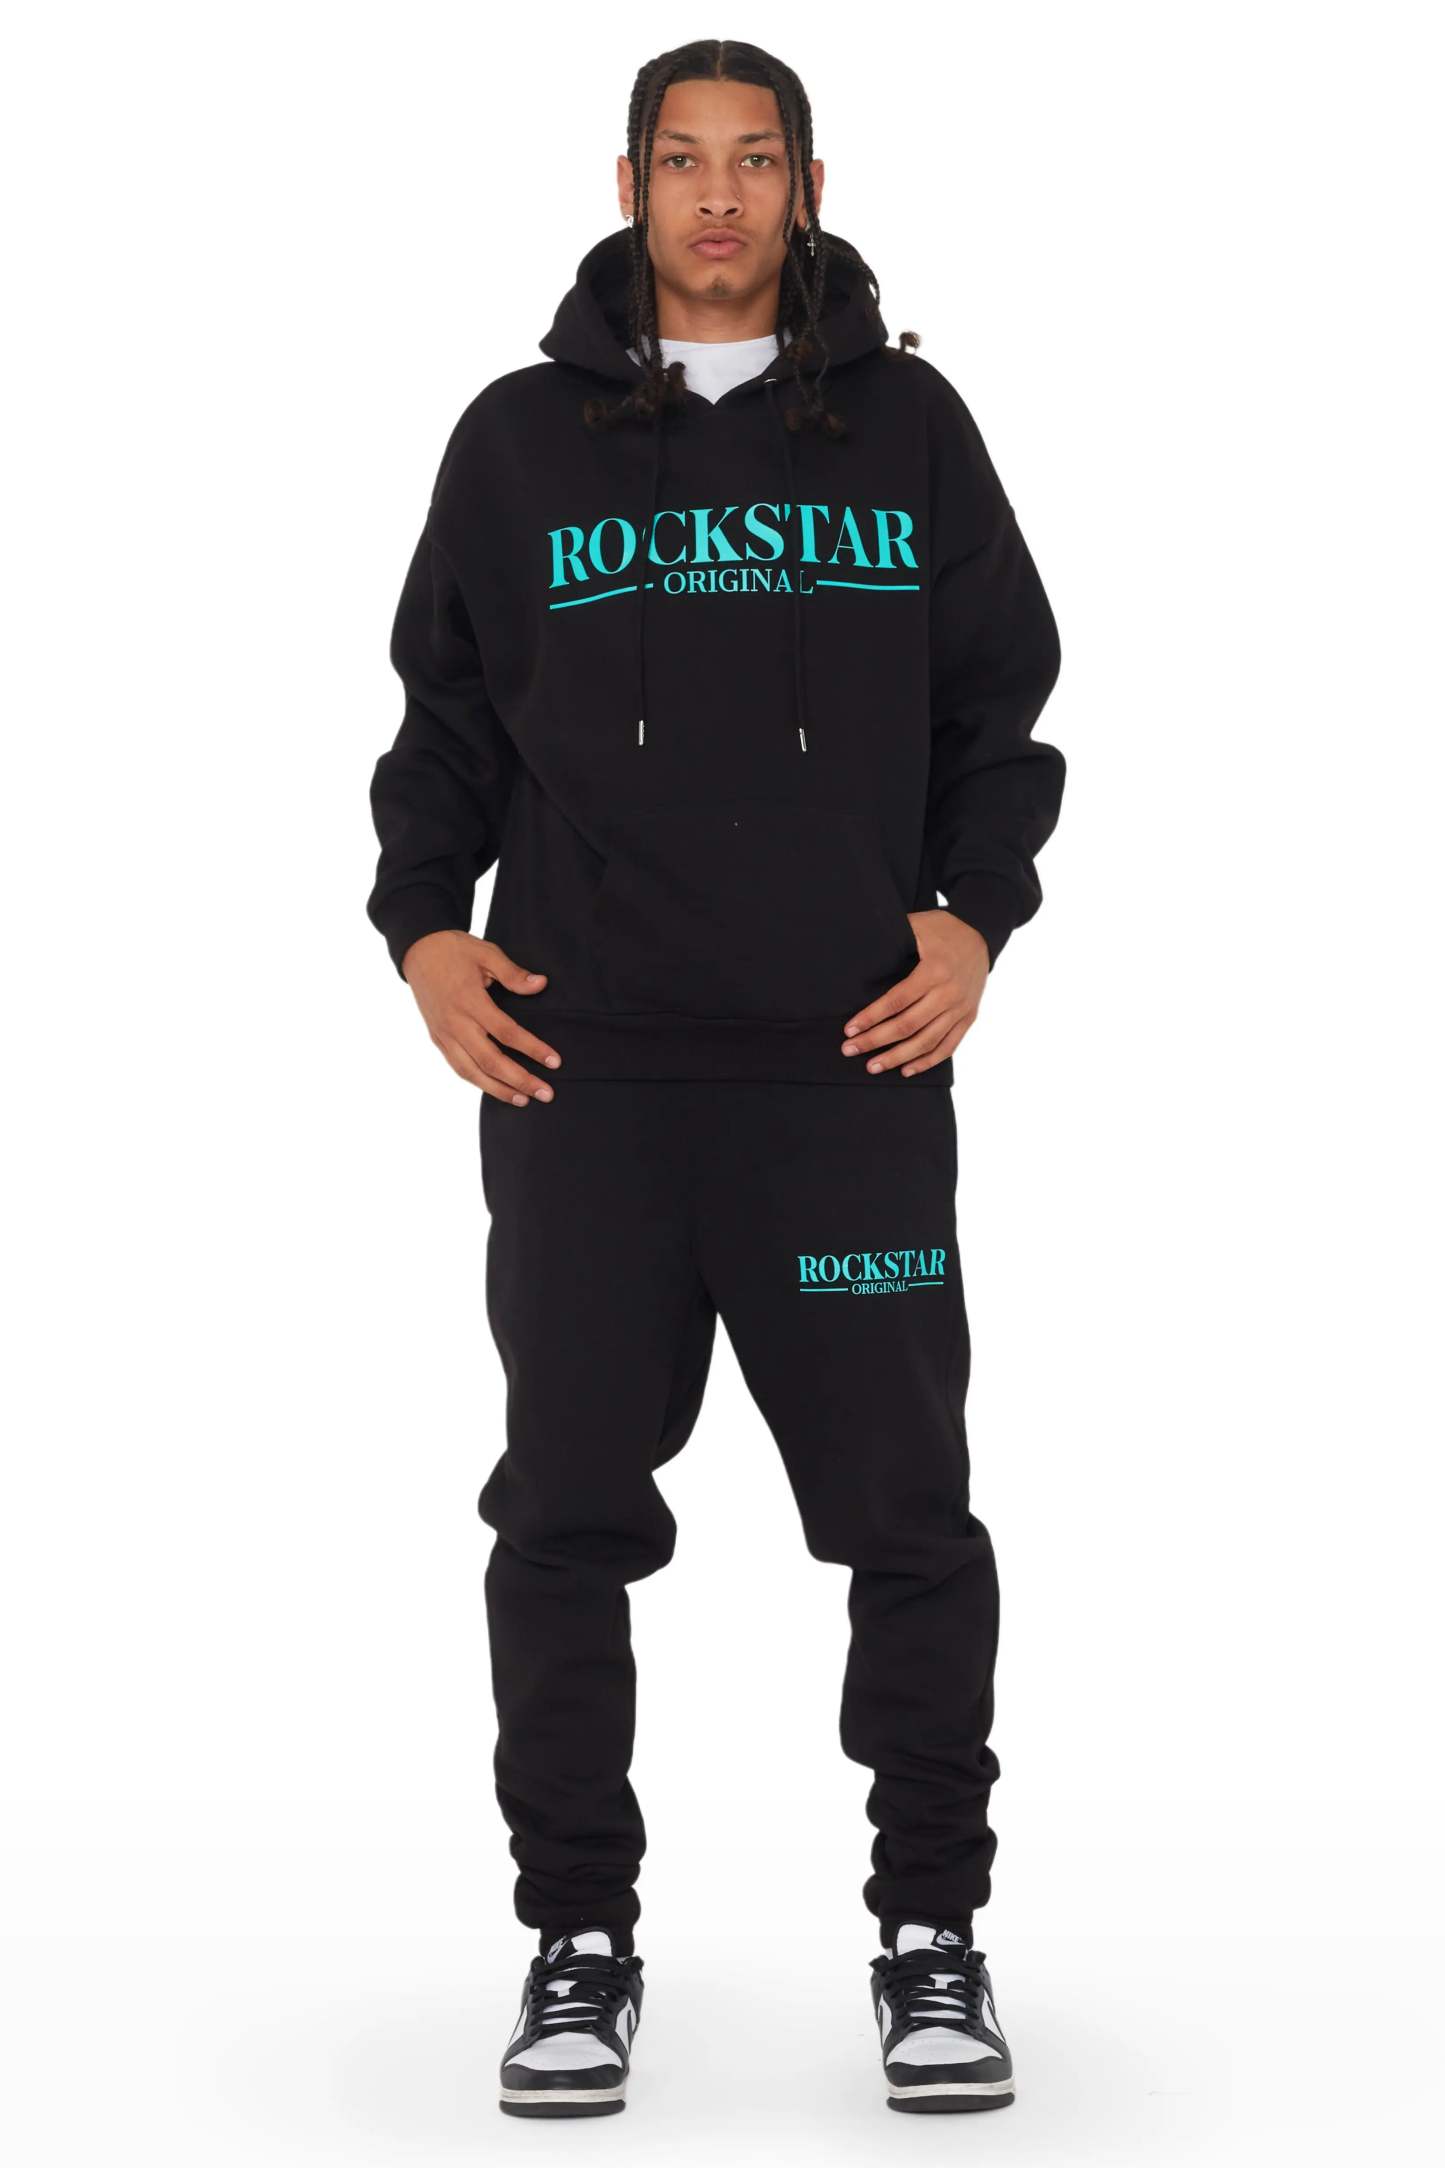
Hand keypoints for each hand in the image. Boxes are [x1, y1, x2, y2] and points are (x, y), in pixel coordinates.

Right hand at [401, 931, 560, 1104]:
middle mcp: (455, 1023)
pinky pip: (458, 1067)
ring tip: (524, 1100)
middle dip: (520, 1081)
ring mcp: (444, 1034)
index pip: (506, 1032)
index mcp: (470, 1001)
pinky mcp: (437, 1039)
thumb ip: (513, 973)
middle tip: (546, 1093)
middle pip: (490, 1061)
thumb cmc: (455, 950)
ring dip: (499, 1090)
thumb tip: (540, 985)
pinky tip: (497, 1089)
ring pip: (471, 1072)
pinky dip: (478, 1082)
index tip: (555, 1062)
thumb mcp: (486, 953)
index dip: (532, 1049)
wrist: (418, 952)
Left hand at [840, 910, 988, 1076]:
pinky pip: (948, 1046)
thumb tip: (859, 950)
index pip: (896, 1001)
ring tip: (873, 1067)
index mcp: (934, 970)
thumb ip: (893, 938)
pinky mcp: (968, 1017)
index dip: (871, 1017)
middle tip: (850, 1050)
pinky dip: (927, 1061)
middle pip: (908, 1025)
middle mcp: (949, 993)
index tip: (850, 1030)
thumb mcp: (918, 925)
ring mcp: (960, 1008)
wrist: (982, 936)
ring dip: (898, 1057)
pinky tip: (906, 1070)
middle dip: (876, 1041)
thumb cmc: (943, 930)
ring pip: (926, 1041)